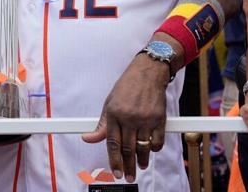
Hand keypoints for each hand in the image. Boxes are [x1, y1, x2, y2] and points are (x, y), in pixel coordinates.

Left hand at [82, 55, 169, 181]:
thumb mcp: (109, 103)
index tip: (115, 171)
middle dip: (128, 166)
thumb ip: (101, 125)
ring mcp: (146, 118)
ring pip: (143, 147)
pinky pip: (157, 141)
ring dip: (142, 160)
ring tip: (140, 166)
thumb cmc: (127, 87)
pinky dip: (154, 149)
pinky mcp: (160, 118)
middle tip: (128, 176)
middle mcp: (129, 117)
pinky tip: (150, 150)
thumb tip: (87, 138)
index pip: (112, 143)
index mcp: (114, 114)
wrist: (148, 72)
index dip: (114, 160)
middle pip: (128, 148)